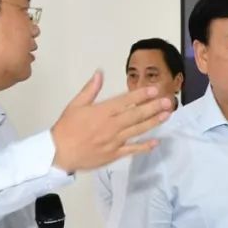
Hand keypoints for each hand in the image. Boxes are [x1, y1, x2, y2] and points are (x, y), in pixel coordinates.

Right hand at [50, 70, 173, 172]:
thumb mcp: (75, 105)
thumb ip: (90, 89)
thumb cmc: (66, 128)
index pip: (125, 101)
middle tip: (169, 101)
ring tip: (167, 114)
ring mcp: (114, 141)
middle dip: (153, 107)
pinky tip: (156, 141)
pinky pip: (132, 150)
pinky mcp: (114, 154)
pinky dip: (145, 146)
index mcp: (102, 112)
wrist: (58, 153)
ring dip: (153, 122)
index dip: (141, 95)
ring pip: (138, 130)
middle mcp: (111, 126)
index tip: (154, 89)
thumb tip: (100, 72)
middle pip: (136, 115)